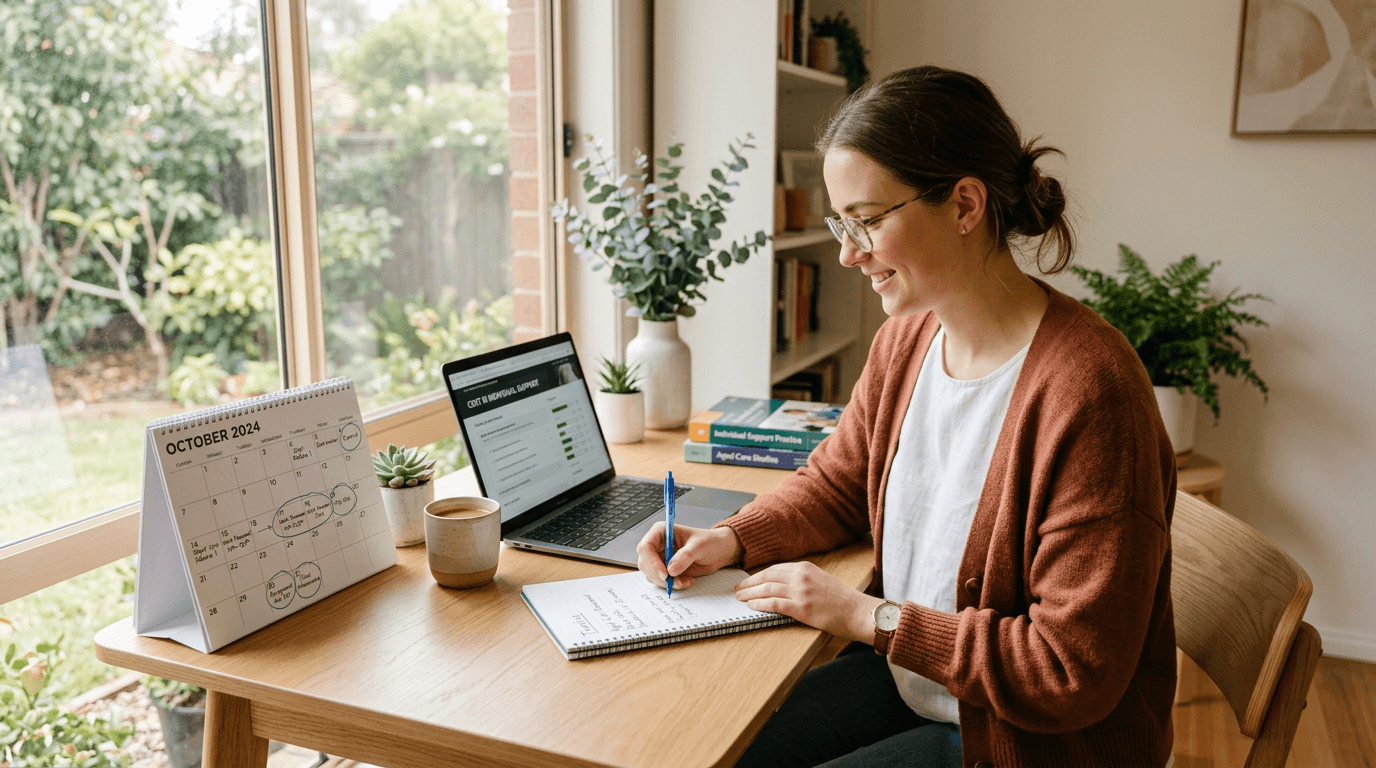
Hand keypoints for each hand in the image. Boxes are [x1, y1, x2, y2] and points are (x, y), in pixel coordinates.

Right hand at [636, 523, 743, 589]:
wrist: (718, 552)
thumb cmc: (709, 542)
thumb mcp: (700, 546)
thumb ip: (685, 556)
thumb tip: (671, 569)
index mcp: (661, 532)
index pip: (646, 547)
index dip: (652, 562)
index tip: (665, 574)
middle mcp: (657, 545)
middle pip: (645, 563)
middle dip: (659, 575)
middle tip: (675, 582)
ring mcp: (659, 558)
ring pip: (651, 574)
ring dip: (666, 582)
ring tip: (685, 581)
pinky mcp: (665, 570)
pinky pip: (660, 581)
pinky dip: (671, 585)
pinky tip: (686, 581)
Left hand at [734, 561, 885, 642]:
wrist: (858, 612)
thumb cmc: (842, 600)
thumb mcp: (821, 581)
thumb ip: (803, 580)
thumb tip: (782, 586)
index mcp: (806, 567)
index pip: (775, 569)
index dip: (758, 575)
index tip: (748, 580)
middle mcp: (801, 576)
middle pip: (767, 576)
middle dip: (749, 583)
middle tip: (737, 589)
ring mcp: (801, 592)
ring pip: (767, 589)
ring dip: (750, 594)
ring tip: (740, 598)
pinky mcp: (802, 608)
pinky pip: (774, 604)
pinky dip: (760, 604)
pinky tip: (751, 606)